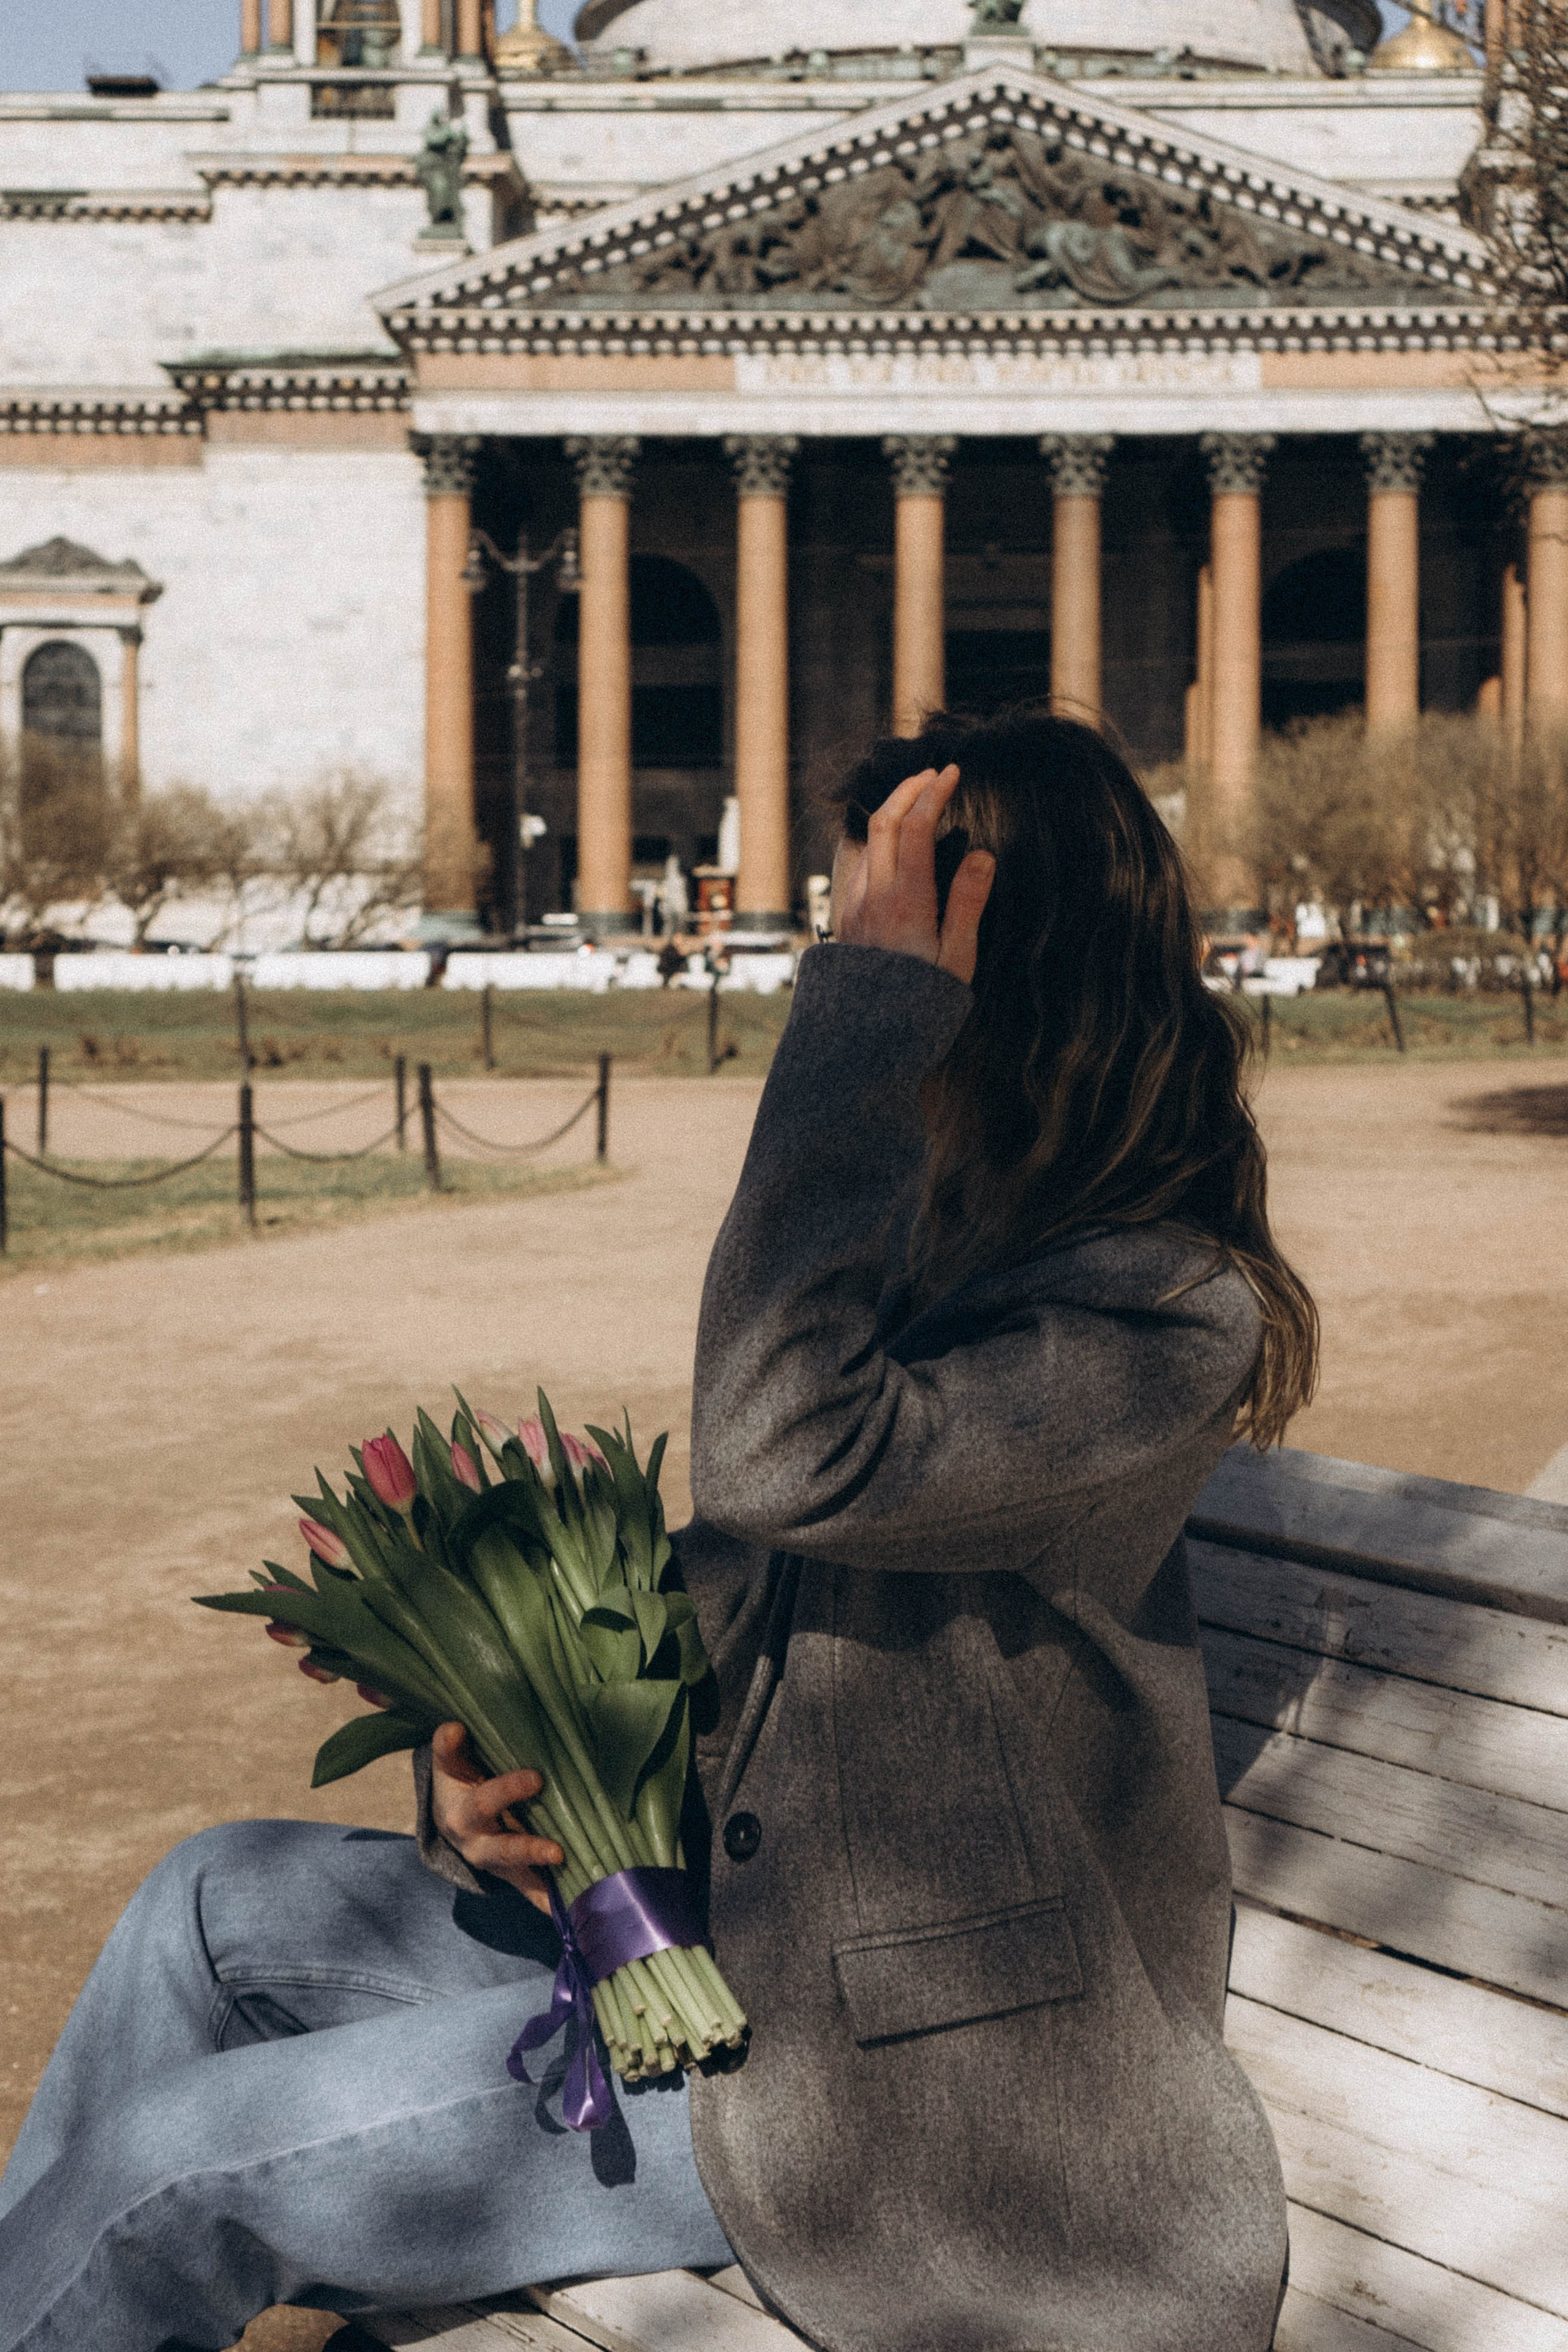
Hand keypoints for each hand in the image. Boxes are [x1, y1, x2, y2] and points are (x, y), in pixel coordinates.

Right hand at [429, 1720, 562, 1914]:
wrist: (452, 1817)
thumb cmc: (458, 1781)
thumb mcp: (449, 1764)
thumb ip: (451, 1748)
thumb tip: (454, 1729)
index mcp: (461, 1814)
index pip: (483, 1802)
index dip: (507, 1791)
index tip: (535, 1777)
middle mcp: (476, 1844)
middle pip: (500, 1850)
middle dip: (527, 1850)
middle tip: (557, 1851)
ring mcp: (496, 1863)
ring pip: (517, 1873)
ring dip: (542, 1875)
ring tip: (569, 1873)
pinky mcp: (512, 1875)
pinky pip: (530, 1890)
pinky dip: (548, 1902)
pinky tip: (569, 1911)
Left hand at [834, 765, 995, 986]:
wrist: (868, 1037)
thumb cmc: (921, 1002)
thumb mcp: (957, 958)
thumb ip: (968, 903)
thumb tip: (983, 855)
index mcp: (907, 902)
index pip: (915, 830)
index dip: (933, 794)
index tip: (952, 773)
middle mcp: (875, 896)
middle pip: (883, 822)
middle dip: (908, 789)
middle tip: (934, 775)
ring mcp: (857, 905)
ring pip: (868, 840)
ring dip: (892, 811)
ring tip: (918, 799)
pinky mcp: (849, 916)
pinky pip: (862, 863)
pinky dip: (880, 839)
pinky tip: (897, 842)